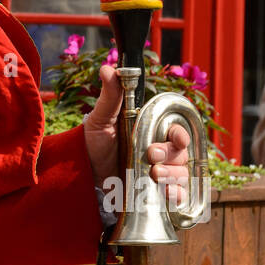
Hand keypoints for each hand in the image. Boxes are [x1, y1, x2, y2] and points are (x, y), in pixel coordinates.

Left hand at [84, 65, 191, 203]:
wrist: (83, 174)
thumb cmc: (93, 144)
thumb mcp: (101, 119)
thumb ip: (110, 96)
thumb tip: (109, 68)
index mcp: (151, 132)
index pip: (177, 131)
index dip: (180, 134)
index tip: (174, 137)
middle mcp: (159, 152)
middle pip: (181, 153)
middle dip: (169, 154)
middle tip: (150, 155)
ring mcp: (160, 173)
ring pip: (182, 173)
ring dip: (172, 174)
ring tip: (153, 174)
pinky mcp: (156, 193)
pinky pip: (178, 196)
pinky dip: (176, 195)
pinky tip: (165, 193)